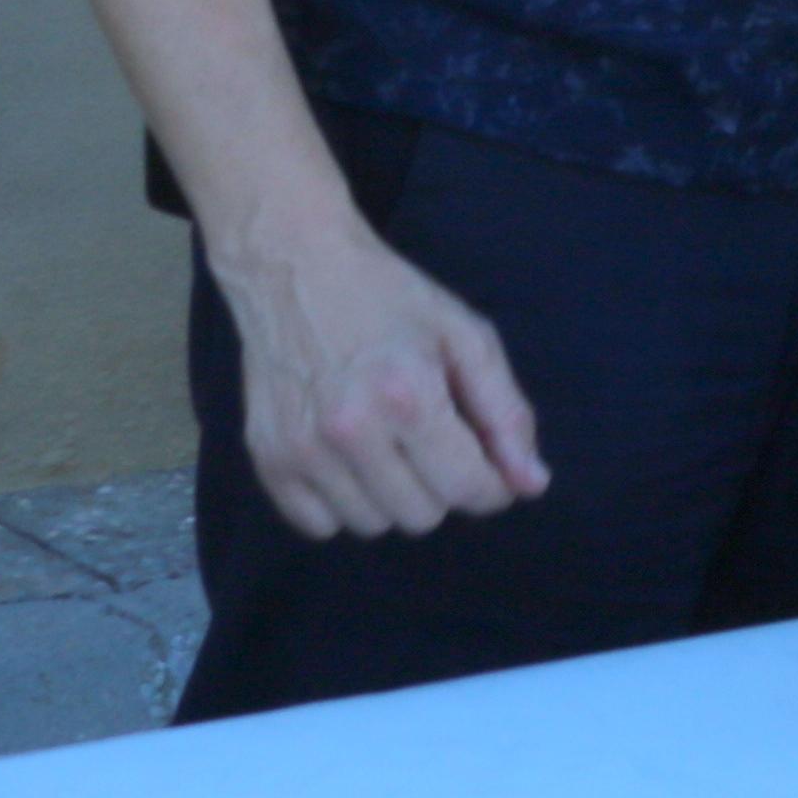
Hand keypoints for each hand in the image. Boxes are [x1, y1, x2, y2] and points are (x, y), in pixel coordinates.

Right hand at [209, 206, 546, 541]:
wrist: (296, 271)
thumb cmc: (391, 300)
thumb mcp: (466, 337)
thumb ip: (506, 414)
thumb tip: (532, 485)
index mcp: (410, 395)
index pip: (466, 487)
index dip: (493, 487)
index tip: (492, 468)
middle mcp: (351, 430)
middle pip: (421, 515)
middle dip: (442, 486)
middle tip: (433, 440)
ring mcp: (301, 449)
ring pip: (371, 525)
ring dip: (393, 497)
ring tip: (389, 444)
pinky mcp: (266, 459)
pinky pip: (318, 526)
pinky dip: (342, 504)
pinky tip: (350, 459)